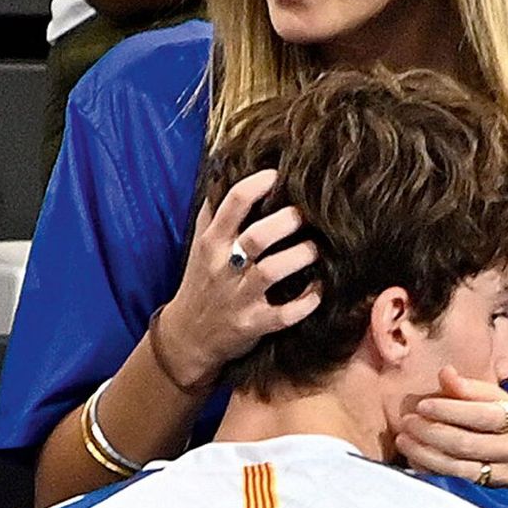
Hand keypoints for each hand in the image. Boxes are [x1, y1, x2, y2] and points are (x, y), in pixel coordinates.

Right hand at [165, 169, 320, 373]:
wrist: (187, 336)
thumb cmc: (200, 282)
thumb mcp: (200, 245)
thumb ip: (214, 212)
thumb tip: (229, 171)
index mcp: (211, 242)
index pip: (232, 202)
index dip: (258, 184)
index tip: (278, 175)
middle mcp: (224, 267)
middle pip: (258, 236)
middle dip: (288, 221)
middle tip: (306, 215)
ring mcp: (239, 297)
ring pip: (273, 271)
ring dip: (302, 256)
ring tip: (316, 249)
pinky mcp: (253, 324)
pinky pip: (286, 313)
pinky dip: (308, 301)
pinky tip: (320, 289)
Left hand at [396, 365, 507, 491]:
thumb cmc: (505, 421)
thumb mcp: (493, 399)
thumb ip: (467, 387)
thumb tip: (446, 372)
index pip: (484, 414)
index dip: (450, 410)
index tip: (422, 405)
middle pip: (469, 443)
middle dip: (432, 432)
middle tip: (407, 422)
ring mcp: (507, 473)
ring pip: (462, 468)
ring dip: (427, 454)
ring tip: (403, 440)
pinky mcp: (494, 491)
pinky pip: (458, 482)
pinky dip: (433, 470)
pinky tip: (414, 459)